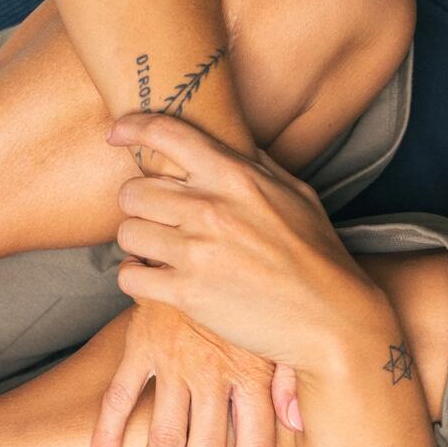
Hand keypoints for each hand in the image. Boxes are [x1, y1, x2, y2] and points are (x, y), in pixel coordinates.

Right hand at [89, 298, 297, 446]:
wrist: (204, 235)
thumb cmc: (253, 284)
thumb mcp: (282, 326)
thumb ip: (292, 377)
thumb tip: (300, 425)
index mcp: (253, 371)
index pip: (255, 441)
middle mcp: (214, 372)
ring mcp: (174, 360)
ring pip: (165, 433)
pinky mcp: (142, 344)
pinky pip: (120, 396)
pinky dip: (108, 433)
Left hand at [103, 110, 391, 379]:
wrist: (332, 319)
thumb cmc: (318, 256)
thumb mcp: (298, 194)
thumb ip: (258, 165)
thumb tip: (233, 139)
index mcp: (236, 176)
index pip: (165, 134)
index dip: (131, 127)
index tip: (115, 135)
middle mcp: (211, 207)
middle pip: (133, 191)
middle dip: (139, 206)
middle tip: (156, 221)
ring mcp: (197, 251)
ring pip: (126, 233)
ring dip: (137, 244)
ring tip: (158, 253)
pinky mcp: (187, 293)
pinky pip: (129, 276)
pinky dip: (136, 278)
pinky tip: (155, 279)